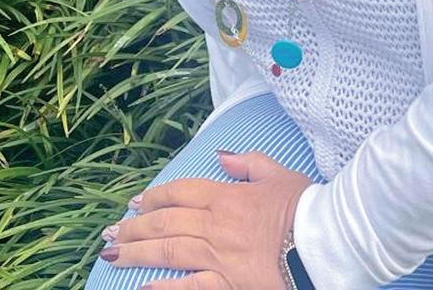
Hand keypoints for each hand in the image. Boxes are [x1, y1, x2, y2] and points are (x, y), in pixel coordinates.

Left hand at [98, 150, 313, 289]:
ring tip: (112, 255)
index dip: (155, 196)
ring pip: (168, 252)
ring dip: (137, 253)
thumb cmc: (304, 206)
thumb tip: (220, 156)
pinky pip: (189, 287)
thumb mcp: (277, 174)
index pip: (181, 192)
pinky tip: (142, 286)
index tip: (135, 202)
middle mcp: (216, 225)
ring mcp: (218, 257)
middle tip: (111, 232)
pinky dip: (164, 287)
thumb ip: (247, 163)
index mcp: (227, 196)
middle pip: (166, 223)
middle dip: (134, 227)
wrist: (321, 242)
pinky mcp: (227, 284)